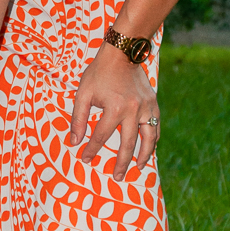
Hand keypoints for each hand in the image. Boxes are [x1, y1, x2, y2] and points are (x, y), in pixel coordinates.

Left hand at [69, 43, 159, 179]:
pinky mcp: (153, 103)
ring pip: (148, 139)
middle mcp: (133, 111)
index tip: (85, 159)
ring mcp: (146, 108)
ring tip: (139, 168)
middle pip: (127, 144)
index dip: (91, 150)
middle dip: (121, 163)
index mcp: (114, 108)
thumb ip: (78, 118)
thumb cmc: (99, 72)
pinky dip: (153, 139)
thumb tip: (74, 141)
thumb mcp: (83, 93)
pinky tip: (149, 147)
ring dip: (144, 156)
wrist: (122, 52)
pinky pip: (155, 126)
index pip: (101, 136)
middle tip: (116, 178)